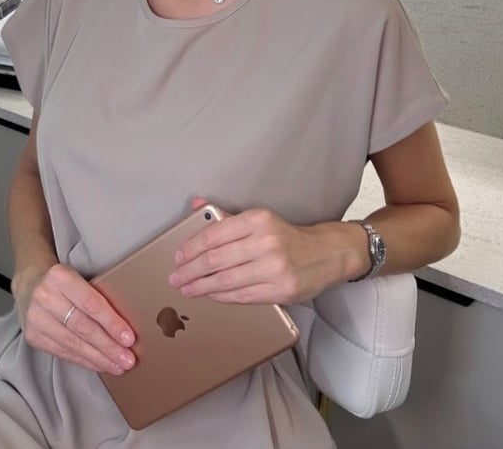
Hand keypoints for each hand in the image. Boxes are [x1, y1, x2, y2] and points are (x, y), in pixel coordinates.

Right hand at [13, 263, 135, 374]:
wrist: (30, 285)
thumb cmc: (64, 283)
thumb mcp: (79, 278)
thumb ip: (97, 295)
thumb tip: (125, 326)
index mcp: (60, 276)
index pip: (91, 303)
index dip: (111, 323)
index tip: (129, 339)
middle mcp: (45, 296)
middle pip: (83, 327)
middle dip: (108, 346)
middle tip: (128, 359)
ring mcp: (36, 318)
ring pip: (73, 343)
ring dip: (98, 358)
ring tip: (118, 366)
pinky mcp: (33, 336)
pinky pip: (63, 352)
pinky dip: (84, 360)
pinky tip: (99, 364)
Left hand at [168, 198, 339, 304]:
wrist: (326, 254)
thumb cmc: (287, 236)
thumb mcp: (259, 218)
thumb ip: (226, 216)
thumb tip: (197, 205)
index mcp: (258, 220)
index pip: (215, 234)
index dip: (192, 247)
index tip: (178, 256)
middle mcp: (266, 242)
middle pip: (216, 260)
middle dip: (190, 270)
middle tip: (176, 277)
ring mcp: (274, 268)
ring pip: (226, 281)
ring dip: (201, 287)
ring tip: (186, 288)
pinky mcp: (281, 291)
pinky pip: (242, 296)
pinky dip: (221, 296)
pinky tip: (210, 295)